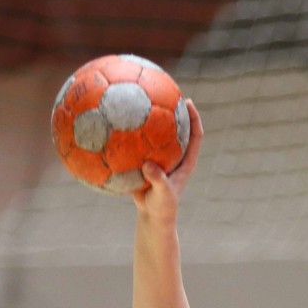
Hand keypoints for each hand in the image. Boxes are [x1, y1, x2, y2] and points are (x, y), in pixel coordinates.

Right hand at [133, 98, 202, 226]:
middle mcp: (174, 156)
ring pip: (154, 135)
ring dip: (147, 119)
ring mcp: (159, 158)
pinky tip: (112, 126)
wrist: (152, 217)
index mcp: (185, 161)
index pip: (195, 134)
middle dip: (171, 109)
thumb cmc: (162, 208)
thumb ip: (158, 180)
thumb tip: (148, 165)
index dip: (193, 117)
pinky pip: (136, 146)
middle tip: (163, 90)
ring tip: (136, 99)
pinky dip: (127, 136)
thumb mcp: (162, 195)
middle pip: (176, 128)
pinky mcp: (145, 163)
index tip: (187, 101)